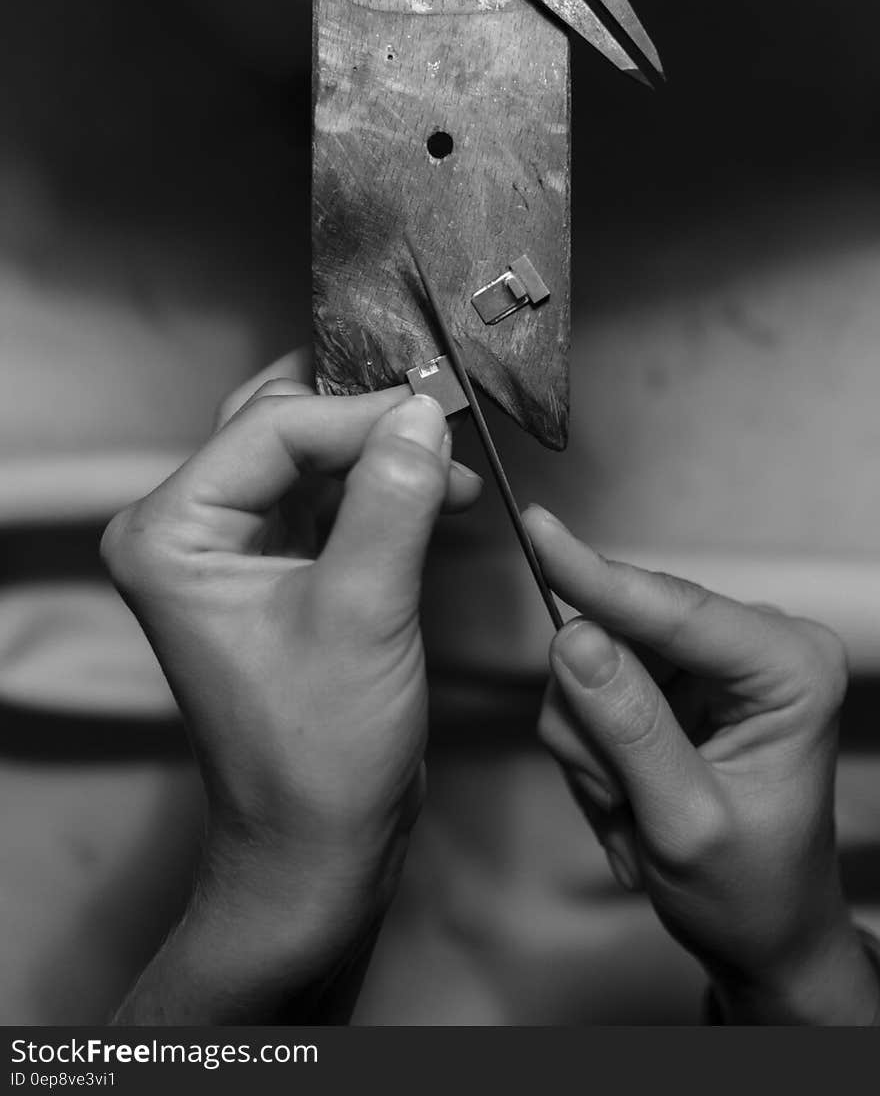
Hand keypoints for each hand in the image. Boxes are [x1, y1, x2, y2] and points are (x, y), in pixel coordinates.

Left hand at [102, 352, 480, 1020]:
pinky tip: (439, 495)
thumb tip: (423, 410)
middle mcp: (186, 528)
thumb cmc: (319, 751)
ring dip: (380, 453)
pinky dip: (381, 487)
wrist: (317, 847)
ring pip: (307, 454)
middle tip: (444, 423)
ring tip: (451, 471)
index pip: (273, 428)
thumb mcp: (362, 614)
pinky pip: (325, 496)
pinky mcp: (273, 567)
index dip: (362, 416)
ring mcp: (229, 547)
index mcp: (171, 532)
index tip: (442, 417)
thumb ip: (392, 502)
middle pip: (281, 426)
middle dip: (367, 422)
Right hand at [524, 506, 879, 1024]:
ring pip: (594, 660)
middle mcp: (756, 645)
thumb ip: (630, 729)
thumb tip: (574, 639)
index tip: (539, 530)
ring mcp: (711, 660)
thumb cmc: (751, 893)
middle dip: (597, 722)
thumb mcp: (686, 823)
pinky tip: (624, 797)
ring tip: (628, 809)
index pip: (676, 610)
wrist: (762, 935)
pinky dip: (591, 751)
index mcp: (791, 669)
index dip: (599, 577)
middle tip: (617, 799)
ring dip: (591, 747)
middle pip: (622, 632)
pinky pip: (592, 687)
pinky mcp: (676, 677)